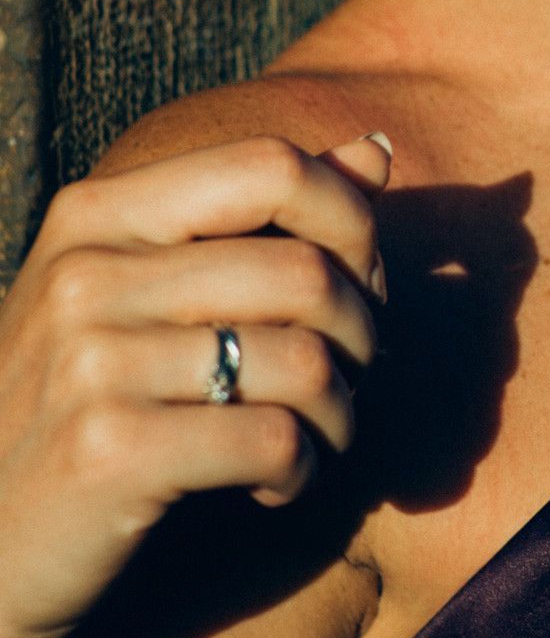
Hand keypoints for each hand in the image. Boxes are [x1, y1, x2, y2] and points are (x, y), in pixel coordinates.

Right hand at [0, 132, 389, 637]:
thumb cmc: (85, 406)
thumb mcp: (144, 293)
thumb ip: (259, 217)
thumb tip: (376, 151)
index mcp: (95, 215)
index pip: (270, 165)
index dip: (348, 222)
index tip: (356, 282)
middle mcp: (84, 274)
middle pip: (305, 271)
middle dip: (360, 333)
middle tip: (345, 378)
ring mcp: (90, 362)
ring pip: (304, 361)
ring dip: (339, 413)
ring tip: (314, 438)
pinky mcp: (108, 452)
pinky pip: (274, 441)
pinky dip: (300, 471)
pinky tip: (274, 486)